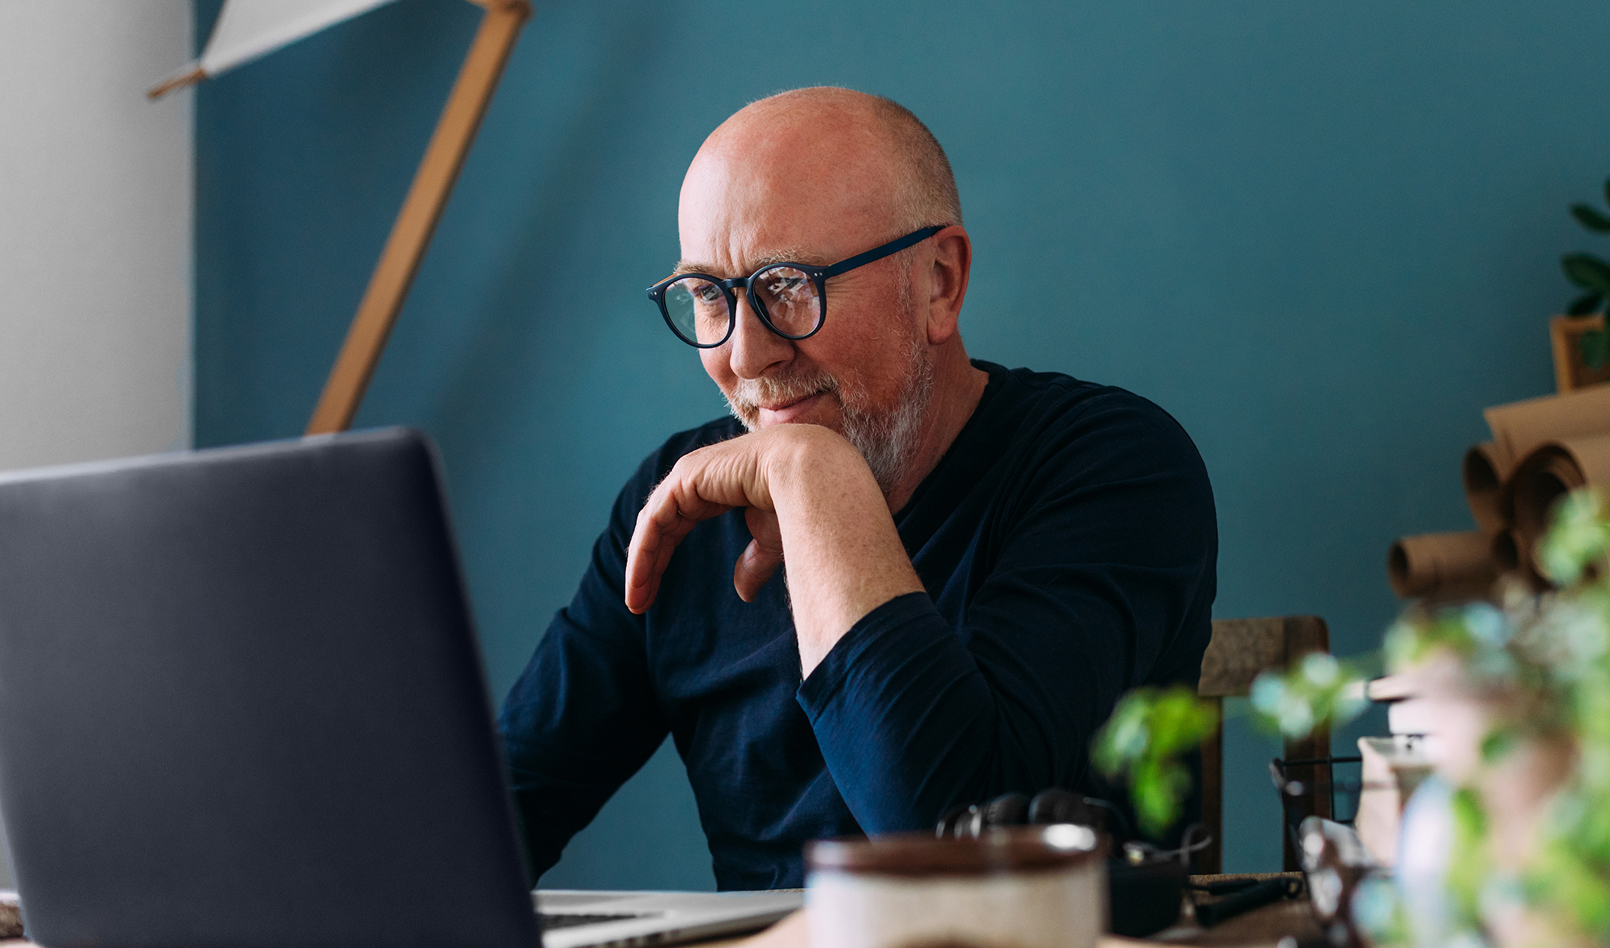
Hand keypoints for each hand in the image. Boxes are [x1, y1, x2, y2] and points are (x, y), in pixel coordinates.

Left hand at [625, 428, 793, 614]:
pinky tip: (639, 580)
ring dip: (640, 564)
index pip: (676, 524)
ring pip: (652, 525)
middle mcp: (697, 477)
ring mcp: (689, 474)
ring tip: (635, 601)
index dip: (662, 558)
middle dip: (647, 565)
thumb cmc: (799, 501)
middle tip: (638, 603)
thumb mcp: (771, 540)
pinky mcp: (684, 478)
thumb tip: (743, 594)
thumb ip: (753, 563)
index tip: (652, 594)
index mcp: (716, 486)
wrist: (808, 475)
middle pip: (659, 527)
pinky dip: (643, 552)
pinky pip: (654, 521)